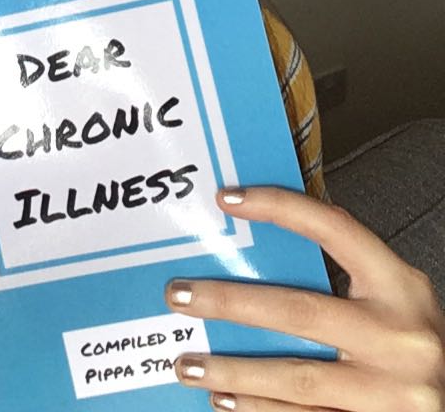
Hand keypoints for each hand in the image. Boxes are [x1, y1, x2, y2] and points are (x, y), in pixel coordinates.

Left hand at [165, 186, 444, 410]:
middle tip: (178, 295)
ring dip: (232, 368)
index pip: (335, 229)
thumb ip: (344, 271)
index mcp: (400, 287)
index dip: (280, 207)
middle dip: (229, 302)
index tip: (228, 198)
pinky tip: (223, 400)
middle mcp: (400, 336)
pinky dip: (258, 410)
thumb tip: (267, 234)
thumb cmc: (410, 345)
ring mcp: (392, 392)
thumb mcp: (392, 299)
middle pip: (298, 310)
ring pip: (294, 376)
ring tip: (185, 361)